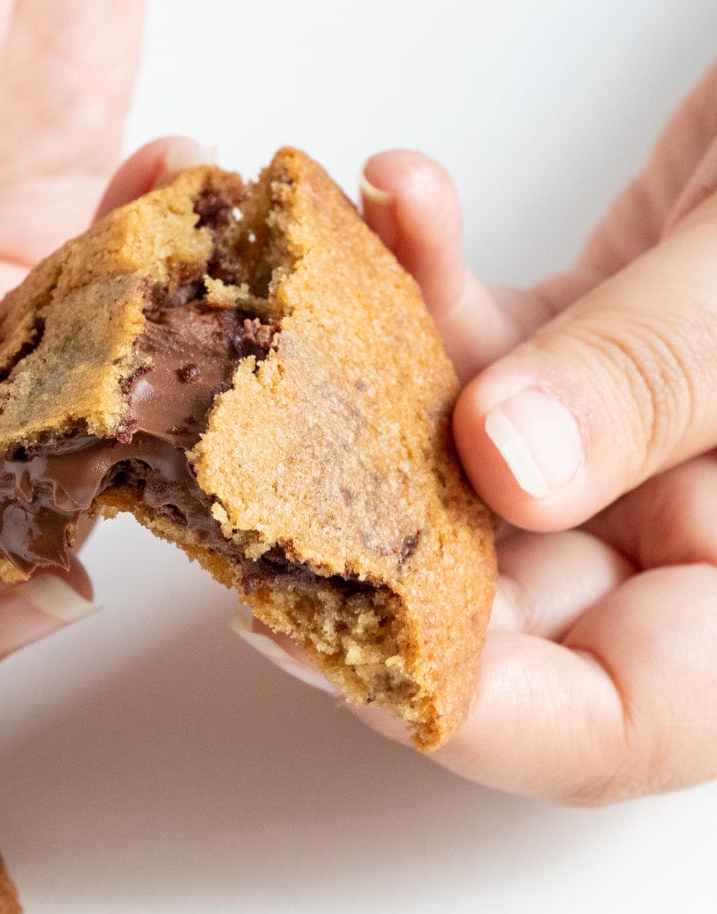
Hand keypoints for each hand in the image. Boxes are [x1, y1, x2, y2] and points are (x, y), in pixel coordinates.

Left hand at [348, 64, 716, 802]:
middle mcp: (685, 539)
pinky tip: (401, 194)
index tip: (304, 629)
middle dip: (354, 518)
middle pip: (488, 595)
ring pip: (455, 462)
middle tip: (240, 453)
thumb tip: (508, 463)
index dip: (449, 698)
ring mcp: (627, 455)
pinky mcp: (583, 366)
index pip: (602, 719)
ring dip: (372, 367)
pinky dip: (431, 280)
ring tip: (301, 283)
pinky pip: (478, 352)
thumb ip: (651, 383)